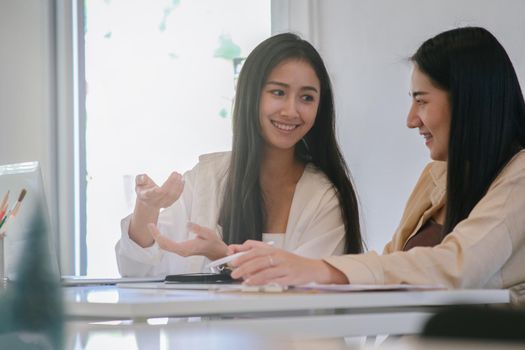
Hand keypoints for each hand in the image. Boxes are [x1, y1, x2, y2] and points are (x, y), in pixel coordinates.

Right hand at [135, 172, 183, 209]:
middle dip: (171, 183)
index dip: (155, 191)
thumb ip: (139, 179)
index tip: (158, 187)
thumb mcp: (138, 183)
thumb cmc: (144, 190)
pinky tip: (182, 181)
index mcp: (146, 195)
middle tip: (176, 173)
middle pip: (165, 193)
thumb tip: (143, 177)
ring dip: (177, 185)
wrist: (147, 202)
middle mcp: (154, 201)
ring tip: (180, 176)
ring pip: (172, 196)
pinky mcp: (169, 204)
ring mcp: (162, 204)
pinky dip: (180, 189)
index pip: (151, 194)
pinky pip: (176, 197)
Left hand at [148, 222, 231, 260]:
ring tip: (153, 228)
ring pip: (165, 246)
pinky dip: (162, 239)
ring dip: (158, 237)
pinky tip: (160, 234)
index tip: (152, 226)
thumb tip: (188, 224)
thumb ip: (198, 229)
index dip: (157, 235)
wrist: (216, 251)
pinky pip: (168, 246)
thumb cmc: (213, 242)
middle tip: (150, 224)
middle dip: (155, 235)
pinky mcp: (181, 250)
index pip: (167, 243)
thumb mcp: (209, 233)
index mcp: (186, 248)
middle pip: (163, 245)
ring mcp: (181, 251)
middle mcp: (181, 251)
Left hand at [229, 240, 346, 285]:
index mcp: (274, 249)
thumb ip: (259, 253)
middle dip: (244, 265)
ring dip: (251, 274)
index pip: (255, 247)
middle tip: (234, 271)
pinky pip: (273, 279)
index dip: (242, 251)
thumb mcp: (276, 254)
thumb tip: (240, 253)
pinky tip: (255, 284)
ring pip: (265, 269)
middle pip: (258, 258)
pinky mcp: (289, 277)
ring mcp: (284, 266)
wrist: (311, 268)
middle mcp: (278, 256)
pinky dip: (262, 282)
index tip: (230, 255)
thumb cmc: (291, 262)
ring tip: (242, 279)